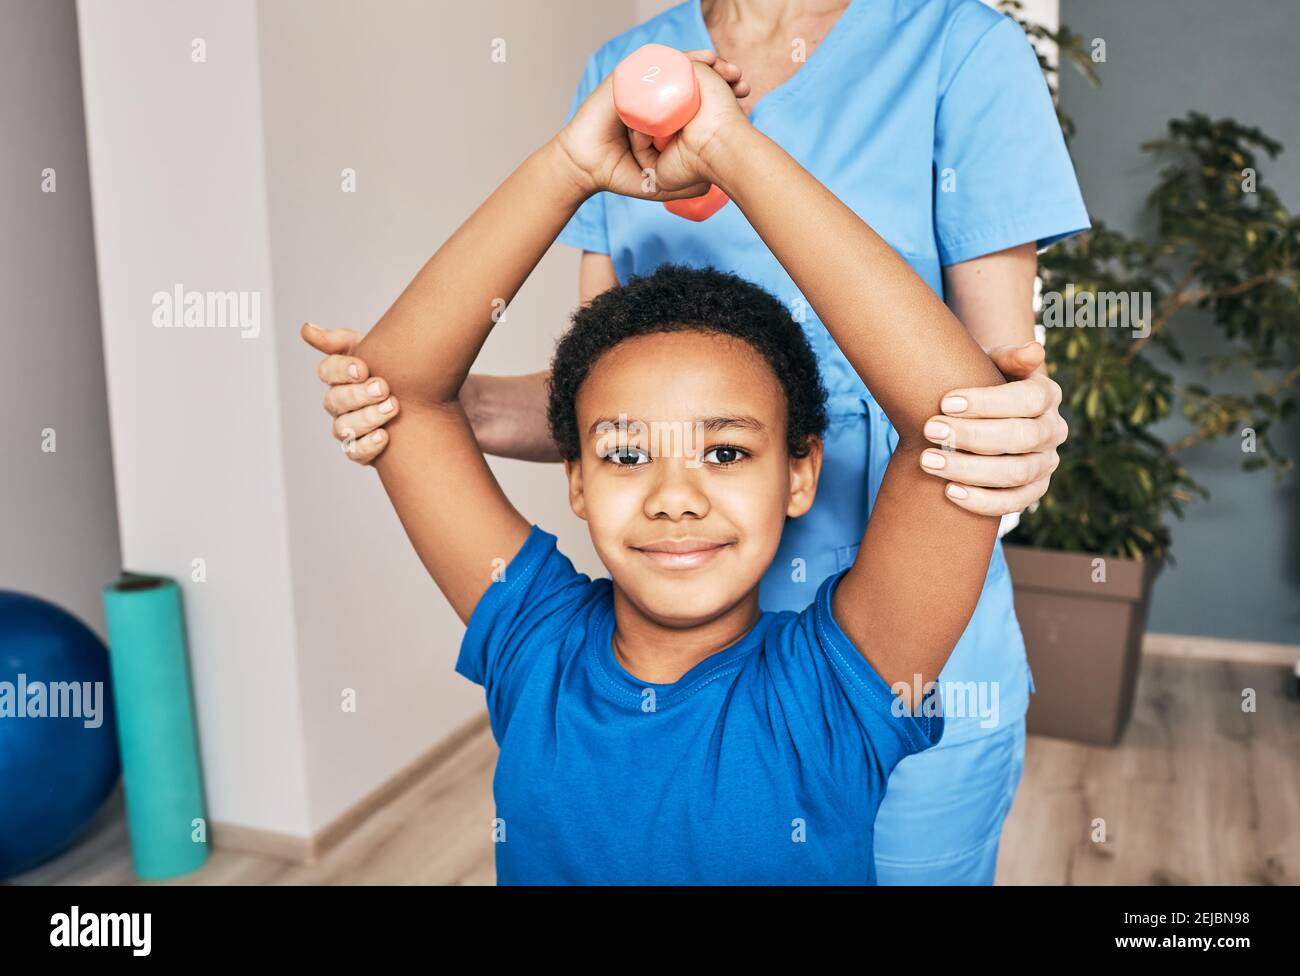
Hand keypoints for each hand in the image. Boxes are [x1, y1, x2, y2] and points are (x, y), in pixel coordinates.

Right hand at [301, 323, 398, 464]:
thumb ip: (340, 340)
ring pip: (344, 428)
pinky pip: (355, 453)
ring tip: (393, 407)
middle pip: (335, 401)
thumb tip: (306, 329)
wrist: (425, 399)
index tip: (363, 368)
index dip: (342, 371)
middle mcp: (338, 404)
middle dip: (359, 394)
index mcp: (339, 377)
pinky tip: (385, 436)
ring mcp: (348, 428)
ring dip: (367, 418)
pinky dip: (368, 445)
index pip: (327, 371)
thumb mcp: (372, 348)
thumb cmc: (393, 369)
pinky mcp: (361, 450)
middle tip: (383, 388)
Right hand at [554, 50, 749, 200]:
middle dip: (718, 74)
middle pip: (691, 78)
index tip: (745, 94)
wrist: (587, 167)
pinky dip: (673, 59)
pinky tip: (694, 60)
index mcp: (665, 117)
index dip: (723, 94)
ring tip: (721, 64)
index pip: (698, 98)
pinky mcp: (624, 80)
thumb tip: (712, 188)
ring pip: (674, 67)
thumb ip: (683, 187)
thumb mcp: (657, 183)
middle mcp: (655, 99)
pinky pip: (651, 63)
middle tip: (741, 79)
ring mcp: (640, 87)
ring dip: (699, 61)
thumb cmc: (618, 173)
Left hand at [918, 342, 1068, 516]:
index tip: (945, 402)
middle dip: (972, 436)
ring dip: (969, 469)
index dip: (987, 403)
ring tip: (928, 461)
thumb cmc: (983, 379)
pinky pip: (1014, 502)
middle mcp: (1053, 430)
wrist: (982, 409)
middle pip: (1021, 437)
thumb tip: (1033, 351)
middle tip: (930, 430)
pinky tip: (949, 492)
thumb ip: (1009, 355)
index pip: (1028, 399)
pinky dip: (982, 501)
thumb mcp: (993, 362)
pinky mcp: (1034, 489)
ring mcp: (1046, 462)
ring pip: (1015, 473)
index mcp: (1047, 394)